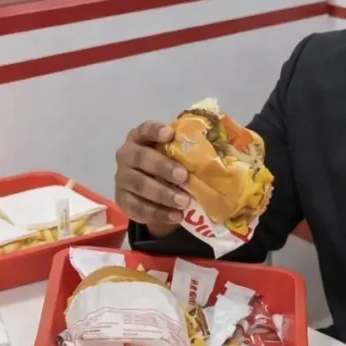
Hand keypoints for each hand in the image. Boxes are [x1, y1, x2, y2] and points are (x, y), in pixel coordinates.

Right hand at [115, 121, 191, 236]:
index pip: (144, 129)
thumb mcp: (176, 154)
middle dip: (163, 167)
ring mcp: (121, 178)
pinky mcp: (122, 200)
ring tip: (184, 202)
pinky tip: (175, 216)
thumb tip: (223, 146)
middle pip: (141, 158)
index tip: (170, 134)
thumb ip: (190, 149)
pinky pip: (138, 207)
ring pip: (139, 184)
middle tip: (183, 176)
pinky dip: (158, 213)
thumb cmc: (168, 165)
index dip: (155, 130)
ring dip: (162, 193)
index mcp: (140, 138)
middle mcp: (126, 155)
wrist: (151, 191)